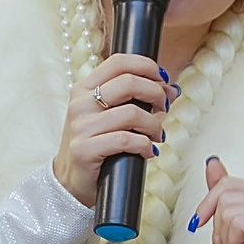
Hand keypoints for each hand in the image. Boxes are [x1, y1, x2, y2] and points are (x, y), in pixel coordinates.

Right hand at [51, 52, 172, 207]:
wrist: (70, 181)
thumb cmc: (95, 146)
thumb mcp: (112, 117)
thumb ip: (138, 100)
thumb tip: (172, 89)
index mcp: (85, 88)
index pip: (119, 62)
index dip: (147, 66)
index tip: (163, 80)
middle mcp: (81, 103)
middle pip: (129, 83)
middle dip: (156, 93)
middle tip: (165, 107)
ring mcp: (81, 126)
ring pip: (132, 113)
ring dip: (154, 125)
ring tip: (158, 136)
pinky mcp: (85, 149)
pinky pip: (126, 140)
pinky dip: (145, 145)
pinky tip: (149, 151)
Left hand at [189, 157, 243, 243]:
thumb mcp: (225, 224)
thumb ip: (221, 193)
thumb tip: (213, 162)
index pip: (226, 184)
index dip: (209, 207)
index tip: (209, 228)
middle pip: (225, 195)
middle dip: (219, 229)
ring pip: (228, 210)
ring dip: (226, 240)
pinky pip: (237, 223)